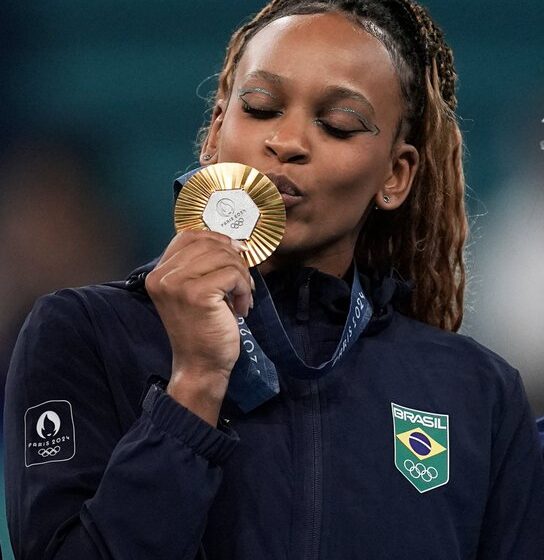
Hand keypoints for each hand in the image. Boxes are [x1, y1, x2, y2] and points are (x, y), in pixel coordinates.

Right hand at [145, 230, 252, 422]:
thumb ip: (201, 265)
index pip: (189, 236)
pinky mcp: (197, 295)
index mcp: (158, 273)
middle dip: (234, 259)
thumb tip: (233, 242)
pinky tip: (242, 307)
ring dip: (242, 276)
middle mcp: (162, 276)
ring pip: (224, 257)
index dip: (216, 239)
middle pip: (209, 244)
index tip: (234, 255)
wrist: (200, 365)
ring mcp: (177, 285)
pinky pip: (233, 274)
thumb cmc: (202, 329)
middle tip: (243, 283)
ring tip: (242, 297)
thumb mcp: (194, 290)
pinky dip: (244, 289)